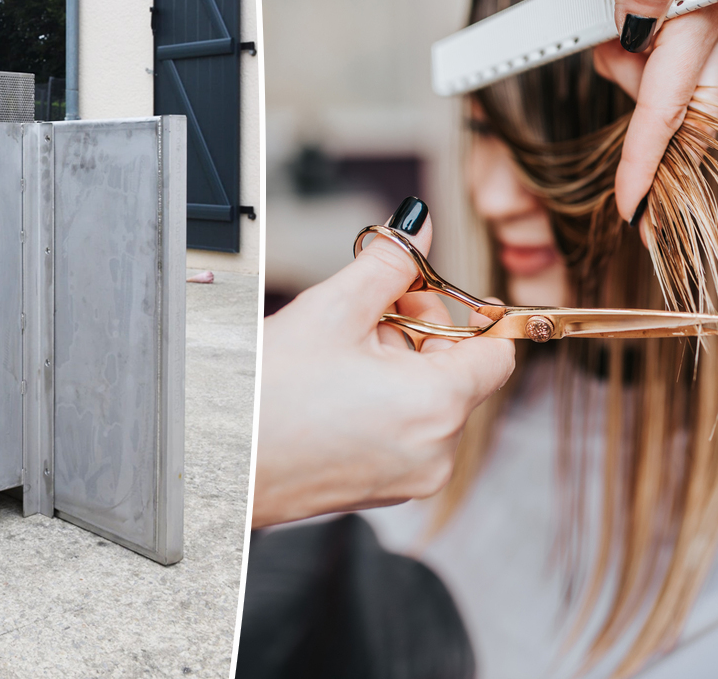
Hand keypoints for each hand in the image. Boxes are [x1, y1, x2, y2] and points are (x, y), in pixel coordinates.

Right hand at [252, 199, 515, 528]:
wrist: (220, 466)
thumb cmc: (267, 400)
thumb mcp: (332, 311)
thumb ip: (389, 262)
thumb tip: (418, 228)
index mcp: (436, 406)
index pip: (497, 354)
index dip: (476, 315)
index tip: (448, 295)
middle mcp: (435, 451)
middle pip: (459, 373)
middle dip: (422, 331)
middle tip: (376, 304)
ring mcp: (411, 477)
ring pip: (431, 402)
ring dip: (401, 365)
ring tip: (343, 348)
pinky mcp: (385, 489)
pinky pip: (408, 431)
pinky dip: (388, 401)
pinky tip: (339, 384)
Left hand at [553, 0, 717, 222]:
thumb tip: (650, 17)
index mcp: (714, 3)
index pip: (675, 102)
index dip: (650, 158)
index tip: (630, 206)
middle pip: (685, 116)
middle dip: (649, 147)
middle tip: (623, 189)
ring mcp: (704, 26)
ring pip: (665, 99)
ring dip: (626, 86)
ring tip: (603, 36)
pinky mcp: (681, 28)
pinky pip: (656, 78)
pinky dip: (627, 73)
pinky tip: (613, 39)